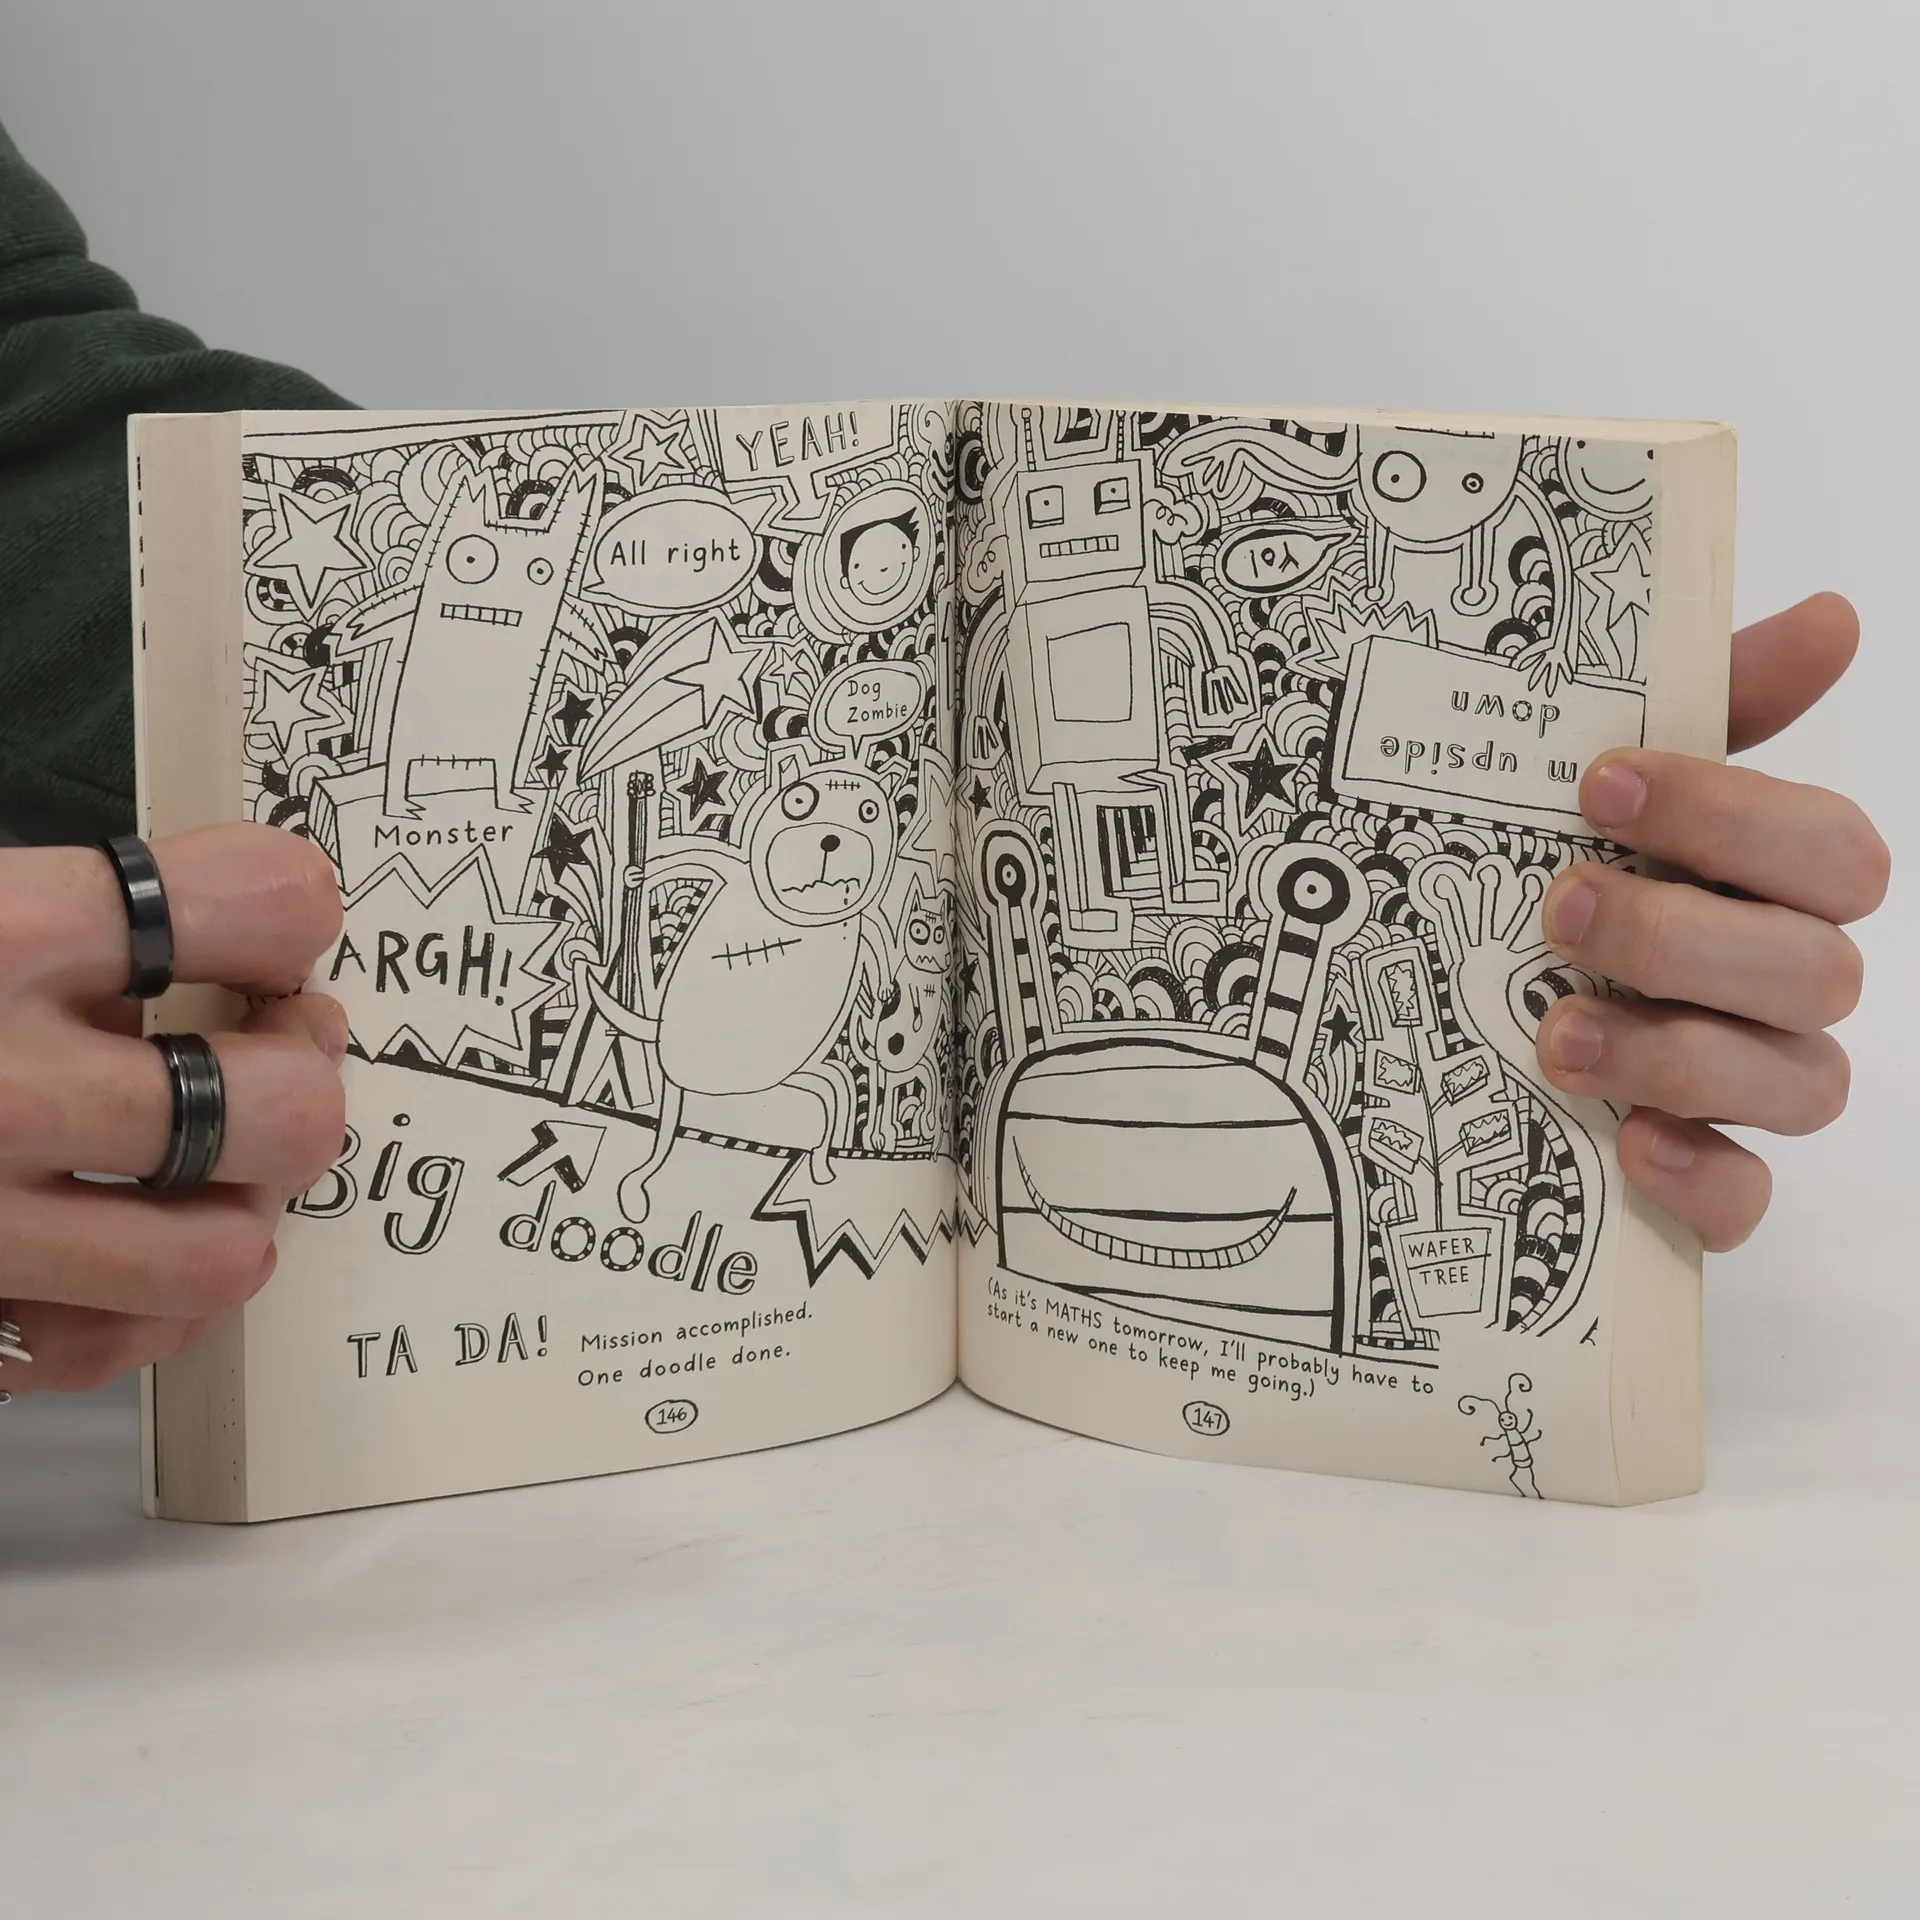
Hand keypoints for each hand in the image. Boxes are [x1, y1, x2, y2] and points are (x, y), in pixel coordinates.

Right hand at [0, 825, 344, 1392]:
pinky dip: (131, 1305)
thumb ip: (70, 918)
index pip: (262, 905)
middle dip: (293, 1080)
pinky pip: (114, 1346)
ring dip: (228, 1206)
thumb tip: (244, 924)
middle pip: (288, 1108)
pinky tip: (98, 1245)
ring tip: (181, 1165)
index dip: (284, 916)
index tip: (265, 932)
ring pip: (227, 1253)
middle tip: (257, 1058)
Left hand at [1534, 594, 1887, 1250]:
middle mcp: (1784, 983)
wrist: (1444, 1003)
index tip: (1601, 780)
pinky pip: (1750, 1200)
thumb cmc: (1560, 874)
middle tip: (1559, 909)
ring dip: (1678, 1053)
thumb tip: (1834, 616)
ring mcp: (1752, 1085)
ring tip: (1558, 1034)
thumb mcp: (1610, 790)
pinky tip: (1632, 1145)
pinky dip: (1703, 1177)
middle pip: (1816, 969)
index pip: (1828, 849)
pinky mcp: (1706, 1177)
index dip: (1730, 814)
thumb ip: (1712, 706)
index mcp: (1774, 884)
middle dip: (1683, 936)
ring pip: (1801, 1082)